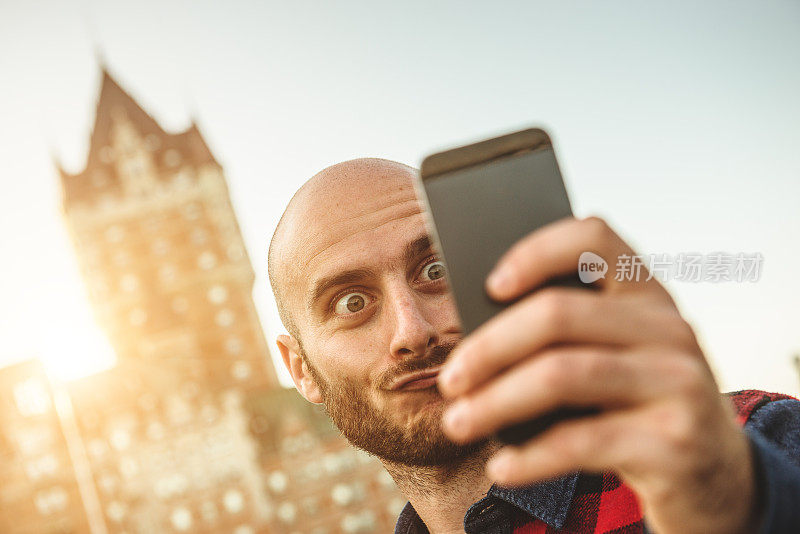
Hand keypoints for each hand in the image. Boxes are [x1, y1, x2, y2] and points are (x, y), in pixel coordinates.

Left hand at [437, 216, 759, 533]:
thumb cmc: (641, 405)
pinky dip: (528, 456)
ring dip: (494, 402)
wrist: (717, 475)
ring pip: (560, 374)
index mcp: (648, 294)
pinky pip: (579, 442)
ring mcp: (677, 383)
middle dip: (488, 347)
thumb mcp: (618, 357)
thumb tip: (477, 339)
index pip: (594, 238)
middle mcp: (669, 328)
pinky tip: (502, 466)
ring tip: (457, 422)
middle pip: (558, 313)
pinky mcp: (674, 441)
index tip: (489, 284)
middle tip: (450, 380)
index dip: (536, 252)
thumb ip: (568, 336)